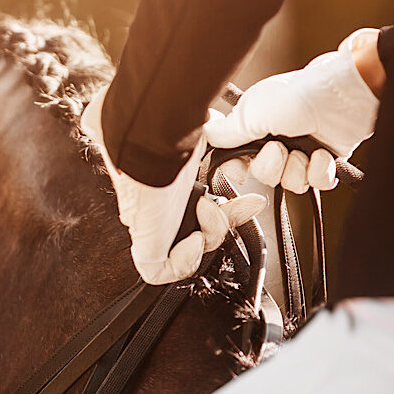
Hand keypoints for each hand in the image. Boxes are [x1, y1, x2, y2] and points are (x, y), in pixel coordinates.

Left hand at [82, 89, 265, 284]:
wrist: (149, 131)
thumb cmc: (162, 121)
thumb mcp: (196, 129)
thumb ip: (208, 133)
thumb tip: (222, 128)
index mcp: (167, 185)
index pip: (197, 210)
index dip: (225, 209)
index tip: (248, 199)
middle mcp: (158, 207)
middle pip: (198, 231)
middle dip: (226, 221)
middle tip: (245, 205)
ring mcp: (151, 226)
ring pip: (189, 250)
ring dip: (213, 233)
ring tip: (209, 210)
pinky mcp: (145, 243)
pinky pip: (162, 271)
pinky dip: (185, 260)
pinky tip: (194, 236)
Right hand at [204, 28, 381, 192]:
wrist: (341, 95)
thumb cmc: (294, 96)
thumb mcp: (250, 113)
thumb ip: (225, 131)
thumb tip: (203, 133)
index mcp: (254, 130)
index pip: (236, 162)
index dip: (237, 169)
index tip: (242, 167)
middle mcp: (276, 142)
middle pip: (263, 176)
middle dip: (272, 166)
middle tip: (280, 148)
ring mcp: (302, 151)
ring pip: (290, 184)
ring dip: (297, 169)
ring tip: (306, 150)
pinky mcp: (326, 160)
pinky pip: (317, 184)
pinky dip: (320, 171)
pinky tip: (323, 154)